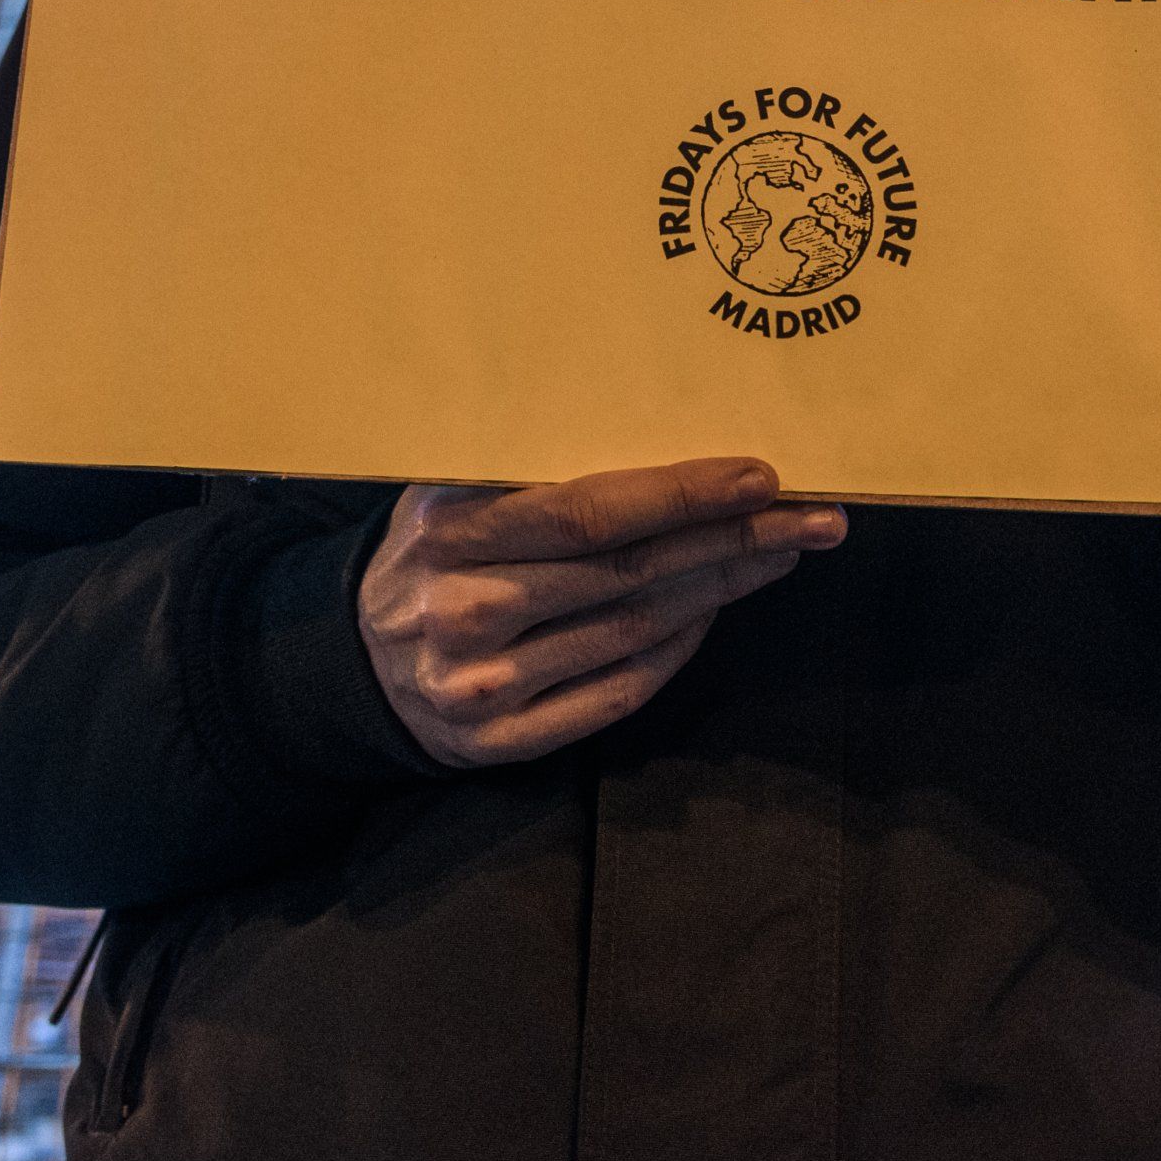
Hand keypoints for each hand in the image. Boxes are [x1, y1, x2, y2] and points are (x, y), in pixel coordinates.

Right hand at [357, 457, 847, 767]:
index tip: (760, 476)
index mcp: (451, 532)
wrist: (348, 662)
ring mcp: (482, 685)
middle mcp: (463, 611)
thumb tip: (661, 417)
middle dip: (732, 542)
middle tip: (812, 518)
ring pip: (633, 633)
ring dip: (721, 590)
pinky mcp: (501, 743)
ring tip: (779, 553)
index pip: (587, 511)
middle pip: (628, 574)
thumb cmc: (428, 553)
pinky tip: (714, 610)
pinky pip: (616, 693)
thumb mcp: (449, 490)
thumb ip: (525, 463)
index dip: (681, 495)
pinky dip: (677, 650)